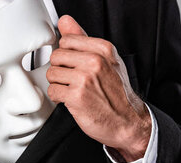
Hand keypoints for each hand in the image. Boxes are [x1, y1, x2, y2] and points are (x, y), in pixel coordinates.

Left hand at [46, 15, 151, 161]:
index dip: (67, 54)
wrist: (128, 121)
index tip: (74, 64)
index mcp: (103, 50)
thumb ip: (83, 39)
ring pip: (52, 74)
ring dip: (59, 84)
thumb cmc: (117, 92)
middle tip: (73, 79)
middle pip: (56, 56)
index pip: (67, 40)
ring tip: (73, 89)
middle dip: (61, 69)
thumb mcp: (106, 60)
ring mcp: (85, 79)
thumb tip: (65, 21)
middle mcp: (94, 62)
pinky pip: (52, 91)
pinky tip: (72, 99)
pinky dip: (59, 97)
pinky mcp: (76, 96)